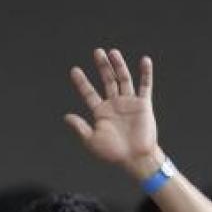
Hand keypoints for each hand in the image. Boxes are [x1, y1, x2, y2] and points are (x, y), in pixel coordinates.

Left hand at [65, 48, 162, 178]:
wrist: (134, 159)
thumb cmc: (112, 153)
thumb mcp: (91, 141)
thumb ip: (80, 127)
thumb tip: (66, 116)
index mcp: (101, 112)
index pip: (89, 93)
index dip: (82, 82)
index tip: (74, 70)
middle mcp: (114, 104)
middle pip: (107, 81)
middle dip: (102, 67)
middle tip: (97, 52)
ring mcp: (129, 103)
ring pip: (123, 79)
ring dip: (119, 66)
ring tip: (113, 53)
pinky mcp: (143, 105)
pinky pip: (145, 86)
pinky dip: (146, 73)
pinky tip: (144, 61)